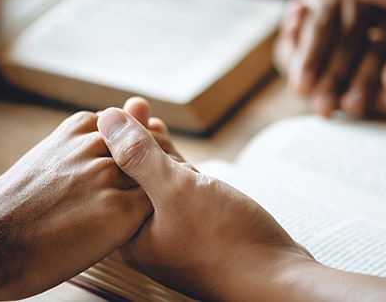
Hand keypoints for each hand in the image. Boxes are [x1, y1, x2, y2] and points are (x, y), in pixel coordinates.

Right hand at [0, 111, 151, 299]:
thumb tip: (100, 141)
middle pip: (147, 148)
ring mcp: (110, 175)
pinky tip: (136, 233)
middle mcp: (98, 144)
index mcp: (78, 127)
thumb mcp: (44, 159)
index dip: (132, 157)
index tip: (123, 178)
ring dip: (155, 193)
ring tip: (139, 218)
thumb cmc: (12, 209)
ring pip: (155, 175)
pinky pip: (155, 207)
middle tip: (136, 202)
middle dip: (149, 172)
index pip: (128, 130)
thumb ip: (76, 147)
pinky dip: (153, 218)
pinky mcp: (121, 210)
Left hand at [98, 108, 312, 300]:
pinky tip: (179, 155)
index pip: (112, 178)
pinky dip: (182, 169)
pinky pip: (185, 193)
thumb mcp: (177, 190)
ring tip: (151, 120)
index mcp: (131, 235)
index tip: (116, 110)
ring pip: (161, 183)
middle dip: (137, 141)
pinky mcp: (203, 229)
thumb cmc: (226, 242)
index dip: (114, 141)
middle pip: (135, 179)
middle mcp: (148, 237)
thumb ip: (139, 155)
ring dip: (159, 151)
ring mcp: (176, 233)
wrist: (277, 280)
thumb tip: (108, 119)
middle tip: (136, 105)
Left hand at [274, 0, 385, 117]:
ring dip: (365, 78)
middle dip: (334, 75)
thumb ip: (294, 39)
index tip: (301, 89)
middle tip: (323, 108)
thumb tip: (292, 24)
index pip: (319, 26)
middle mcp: (359, 0)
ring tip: (352, 108)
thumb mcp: (299, 39)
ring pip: (377, 43)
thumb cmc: (318, 41)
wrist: (350, 26)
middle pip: (348, 36)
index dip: (310, 58)